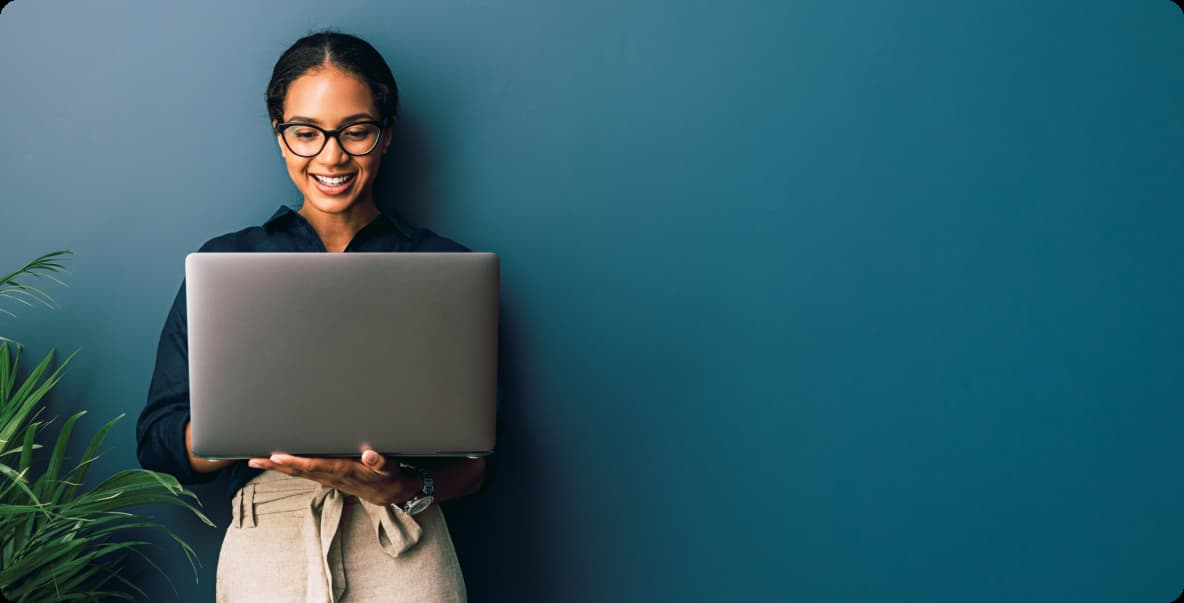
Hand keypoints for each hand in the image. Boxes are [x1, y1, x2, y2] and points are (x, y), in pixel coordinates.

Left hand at [247, 448, 419, 505]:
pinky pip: (302, 472)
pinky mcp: (326, 476)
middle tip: (253, 459)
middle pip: (297, 470)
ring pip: (296, 472)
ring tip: (256, 460)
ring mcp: (326, 477)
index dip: (294, 461)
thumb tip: (369, 453)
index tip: (277, 456)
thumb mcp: (389, 467)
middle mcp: (330, 475)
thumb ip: (379, 460)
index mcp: (342, 470)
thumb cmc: (387, 475)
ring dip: (276, 467)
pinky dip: (287, 467)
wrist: (387, 492)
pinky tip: (277, 463)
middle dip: (275, 465)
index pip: (313, 465)